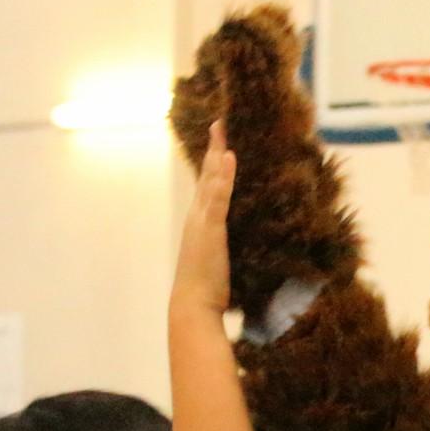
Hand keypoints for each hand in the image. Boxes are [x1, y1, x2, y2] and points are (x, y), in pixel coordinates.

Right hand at [172, 119, 235, 313]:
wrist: (193, 305)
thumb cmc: (207, 290)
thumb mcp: (218, 262)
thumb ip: (224, 248)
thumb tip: (236, 245)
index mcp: (200, 224)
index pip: (208, 188)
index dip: (214, 166)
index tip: (220, 146)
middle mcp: (197, 217)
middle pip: (206, 177)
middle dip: (213, 149)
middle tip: (219, 125)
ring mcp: (202, 221)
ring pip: (210, 180)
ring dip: (216, 154)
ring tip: (223, 131)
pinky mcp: (210, 229)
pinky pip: (218, 197)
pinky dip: (223, 176)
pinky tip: (228, 156)